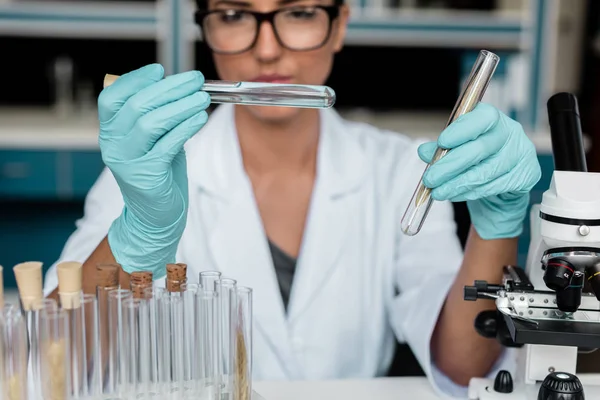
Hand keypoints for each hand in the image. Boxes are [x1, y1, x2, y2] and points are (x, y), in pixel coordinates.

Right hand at [97, 64, 209, 277]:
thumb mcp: (152, 140)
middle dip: (169, 88)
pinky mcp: (146, 175)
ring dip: (180, 106)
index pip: (112, 96)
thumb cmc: (157, 173)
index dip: (135, 79)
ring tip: (202, 97)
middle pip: (136, 105)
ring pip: (151, 122)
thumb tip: (177, 85)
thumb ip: (156, 115)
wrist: (154, 216)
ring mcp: (127, 161)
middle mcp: (113, 145)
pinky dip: (186, 128)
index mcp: (110, 132)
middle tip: (194, 80)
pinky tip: (199, 118)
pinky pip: (167, 144)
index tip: (160, 69)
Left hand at [417, 103, 541, 239]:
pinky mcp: (527, 175)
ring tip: (438, 192)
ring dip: (457, 184)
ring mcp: (522, 154)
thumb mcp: (456, 150)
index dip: (462, 130)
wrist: (501, 187)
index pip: (482, 118)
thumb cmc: (477, 161)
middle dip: (451, 166)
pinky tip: (455, 194)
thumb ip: (440, 149)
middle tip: (430, 179)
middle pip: (481, 148)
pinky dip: (470, 192)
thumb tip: (424, 151)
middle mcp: (511, 133)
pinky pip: (494, 186)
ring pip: (485, 172)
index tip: (441, 142)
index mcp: (492, 119)